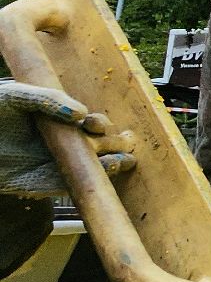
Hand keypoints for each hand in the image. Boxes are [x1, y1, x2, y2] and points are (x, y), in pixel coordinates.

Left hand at [0, 80, 133, 198]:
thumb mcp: (16, 97)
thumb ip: (48, 99)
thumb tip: (81, 113)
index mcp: (54, 120)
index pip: (86, 123)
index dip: (98, 124)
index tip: (96, 123)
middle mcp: (56, 142)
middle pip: (94, 145)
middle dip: (113, 144)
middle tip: (124, 143)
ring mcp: (48, 163)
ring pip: (87, 166)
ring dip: (109, 164)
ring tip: (124, 160)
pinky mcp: (37, 183)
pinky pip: (66, 185)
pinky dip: (86, 181)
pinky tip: (102, 172)